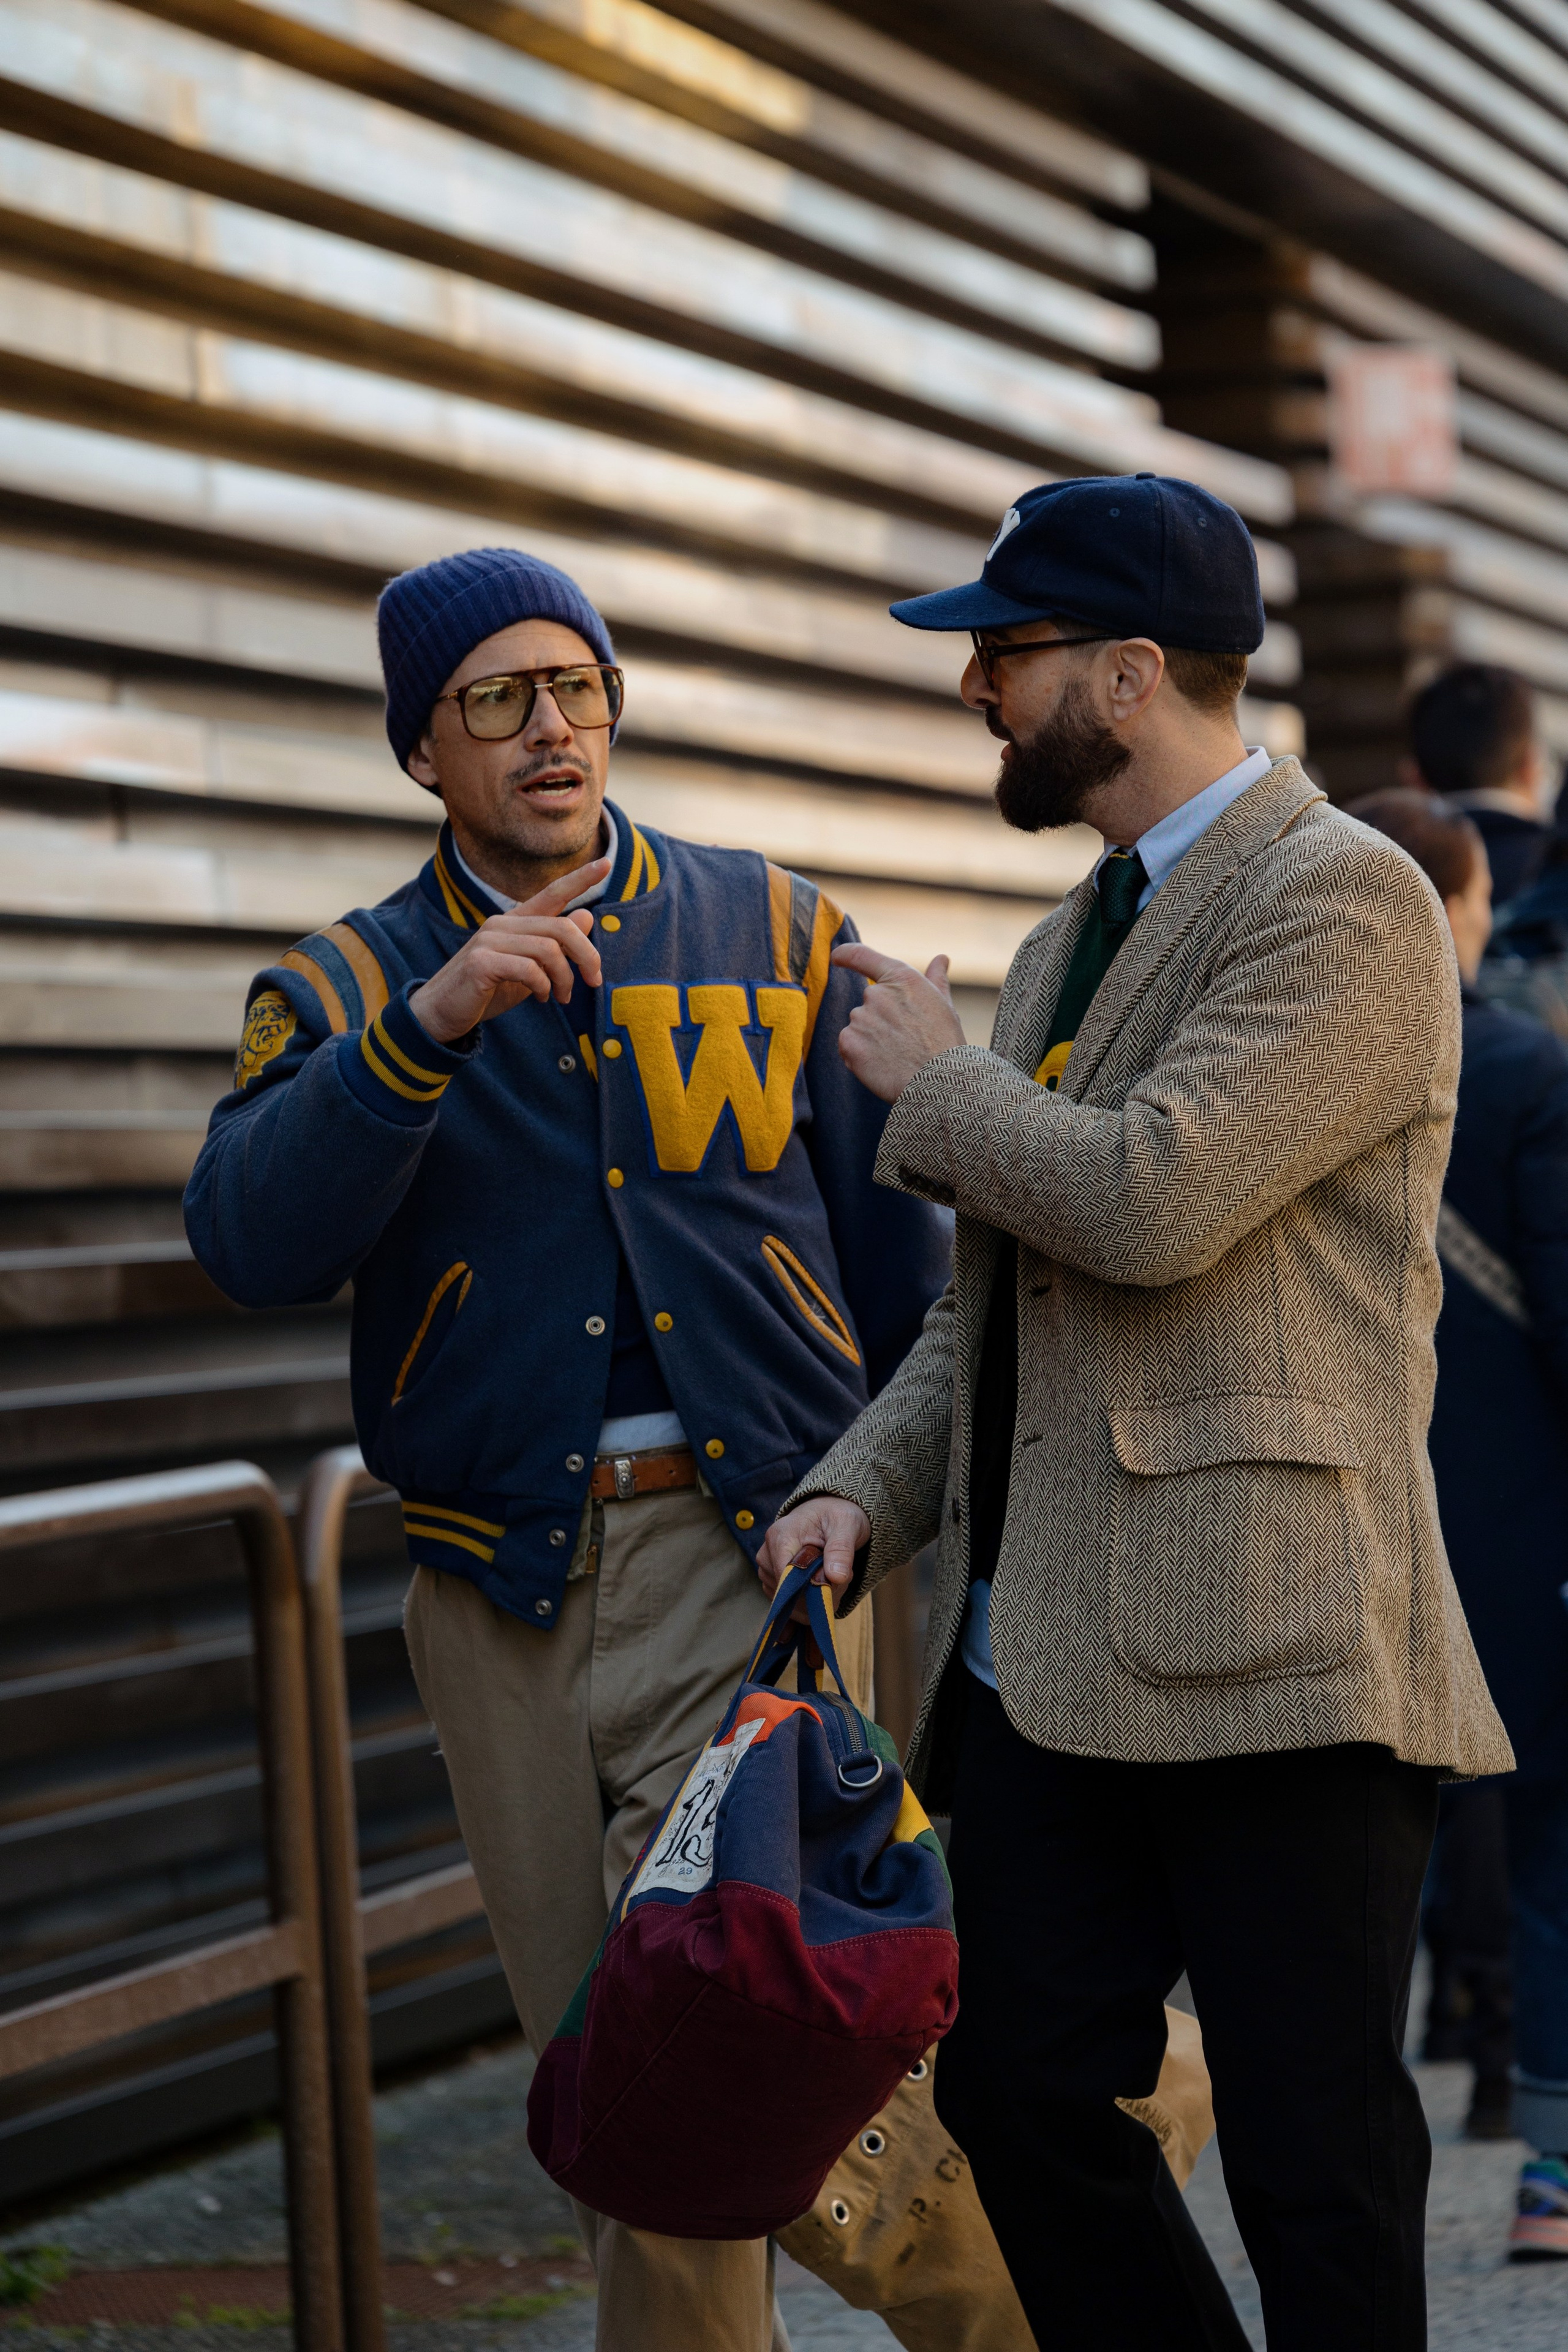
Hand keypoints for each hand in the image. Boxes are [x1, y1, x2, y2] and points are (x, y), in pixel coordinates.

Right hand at [410, 857, 608, 1040]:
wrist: (441, 1013)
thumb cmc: (486, 990)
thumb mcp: (528, 968)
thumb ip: (554, 945)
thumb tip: (586, 917)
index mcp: (515, 921)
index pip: (553, 892)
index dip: (581, 878)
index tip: (607, 862)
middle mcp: (502, 923)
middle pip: (562, 927)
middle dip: (587, 956)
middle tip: (593, 981)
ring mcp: (489, 940)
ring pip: (549, 949)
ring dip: (564, 978)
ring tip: (560, 997)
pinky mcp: (481, 962)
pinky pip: (530, 969)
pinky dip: (543, 986)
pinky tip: (541, 998)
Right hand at [758, 1497, 870, 1610]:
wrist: (829, 1512)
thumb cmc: (836, 1515)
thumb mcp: (846, 1525)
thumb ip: (842, 1549)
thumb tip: (836, 1577)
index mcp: (780, 1536)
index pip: (787, 1578)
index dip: (813, 1588)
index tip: (836, 1583)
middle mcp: (767, 1553)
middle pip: (789, 1592)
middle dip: (819, 1592)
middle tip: (841, 1575)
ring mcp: (767, 1568)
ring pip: (791, 1601)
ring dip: (817, 1597)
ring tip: (832, 1574)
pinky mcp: (772, 1579)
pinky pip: (790, 1602)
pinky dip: (811, 1599)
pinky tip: (822, 1581)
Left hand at [831, 944, 966, 1101]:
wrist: (939, 1082)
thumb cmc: (945, 1044)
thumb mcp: (943, 1005)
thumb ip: (936, 979)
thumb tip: (941, 959)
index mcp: (901, 978)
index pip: (862, 956)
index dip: (845, 955)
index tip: (837, 958)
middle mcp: (876, 993)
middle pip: (868, 1002)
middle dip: (881, 1018)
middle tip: (905, 1039)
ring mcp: (860, 1018)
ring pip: (859, 1026)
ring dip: (871, 1038)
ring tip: (897, 1055)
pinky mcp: (848, 1043)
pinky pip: (848, 1046)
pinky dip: (860, 1056)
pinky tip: (882, 1065)